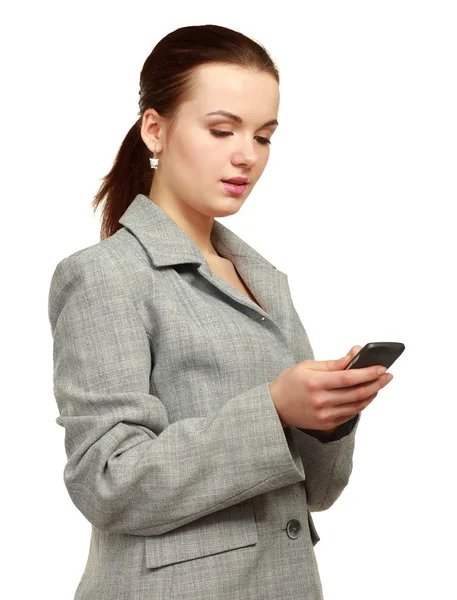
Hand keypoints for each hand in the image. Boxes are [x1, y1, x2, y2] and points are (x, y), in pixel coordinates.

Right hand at [269, 345, 393, 429]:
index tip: (382, 367)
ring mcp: (324, 415)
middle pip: (357, 393)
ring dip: (372, 394)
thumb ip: (333, 363)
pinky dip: (361, 404)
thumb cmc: (290, 382)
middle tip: (387, 375)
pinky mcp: (327, 424)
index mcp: (315, 383)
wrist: (275, 406)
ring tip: (379, 384)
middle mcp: (321, 401)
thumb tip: (354, 355)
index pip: (349, 378)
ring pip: (357, 405)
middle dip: (376, 383)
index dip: (368, 373)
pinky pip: (351, 414)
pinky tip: (366, 395)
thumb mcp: (307, 366)